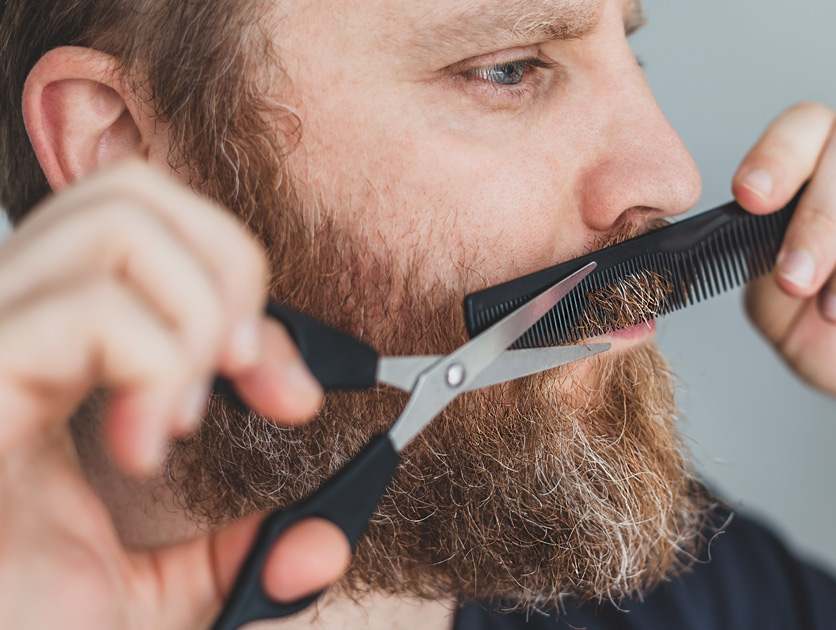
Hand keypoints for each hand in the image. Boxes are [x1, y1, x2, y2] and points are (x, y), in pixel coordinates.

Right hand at [0, 161, 348, 628]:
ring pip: (114, 221)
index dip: (241, 286)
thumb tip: (321, 545)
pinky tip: (141, 448)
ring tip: (182, 417)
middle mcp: (6, 333)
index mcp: (45, 361)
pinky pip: (88, 310)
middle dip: (228, 271)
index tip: (294, 394)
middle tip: (243, 376)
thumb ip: (234, 557)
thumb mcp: (158, 600)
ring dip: (195, 317)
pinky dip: (155, 367)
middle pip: (130, 193)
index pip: (146, 235)